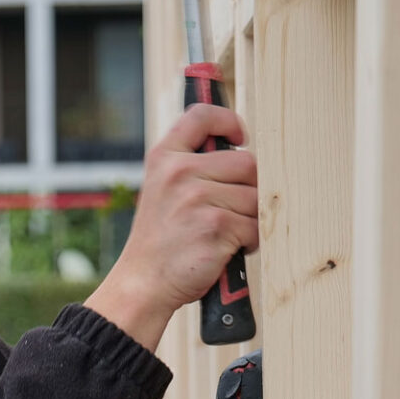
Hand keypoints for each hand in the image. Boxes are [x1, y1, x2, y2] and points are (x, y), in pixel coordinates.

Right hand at [83, 104, 258, 349]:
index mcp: (164, 156)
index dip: (228, 121)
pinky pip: (254, 226)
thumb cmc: (161, 238)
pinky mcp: (216, 226)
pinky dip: (248, 242)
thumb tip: (241, 149)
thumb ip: (191, 164)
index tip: (240, 137)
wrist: (143, 282)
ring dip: (249, 219)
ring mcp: (197, 198)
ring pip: (255, 197)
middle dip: (248, 187)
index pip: (201, 116)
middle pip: (246, 162)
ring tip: (222, 233)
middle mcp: (179, 171)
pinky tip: (225, 248)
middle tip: (229, 209)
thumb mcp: (162, 188)